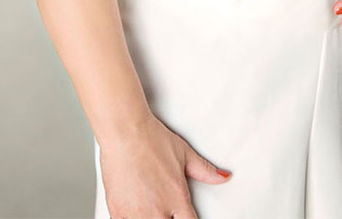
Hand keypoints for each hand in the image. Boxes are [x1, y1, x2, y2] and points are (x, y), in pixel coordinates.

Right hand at [98, 111, 231, 218]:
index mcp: (177, 198)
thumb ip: (205, 170)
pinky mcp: (117, 213)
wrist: (125, 131)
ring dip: (150, 218)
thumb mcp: (184, 153)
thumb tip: (223, 177)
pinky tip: (135, 210)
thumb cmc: (151, 139)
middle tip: (166, 209)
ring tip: (150, 207)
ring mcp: (136, 214)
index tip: (185, 216)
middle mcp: (158, 211)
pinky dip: (131, 218)